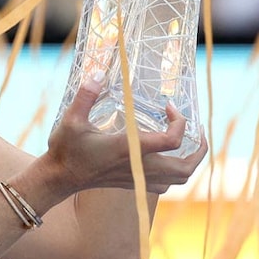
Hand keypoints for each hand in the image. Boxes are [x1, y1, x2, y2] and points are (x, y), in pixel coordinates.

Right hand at [46, 76, 207, 194]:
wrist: (59, 178)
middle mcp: (138, 167)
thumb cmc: (65, 149)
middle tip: (196, 129)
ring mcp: (137, 178)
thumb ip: (86, 96)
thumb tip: (98, 73)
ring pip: (179, 179)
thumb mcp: (71, 119)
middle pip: (185, 167)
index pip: (172, 141)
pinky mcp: (133, 184)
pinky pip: (167, 184)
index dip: (179, 122)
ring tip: (189, 143)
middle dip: (199, 148)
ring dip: (190, 161)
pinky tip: (168, 156)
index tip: (168, 107)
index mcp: (129, 149)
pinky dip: (175, 172)